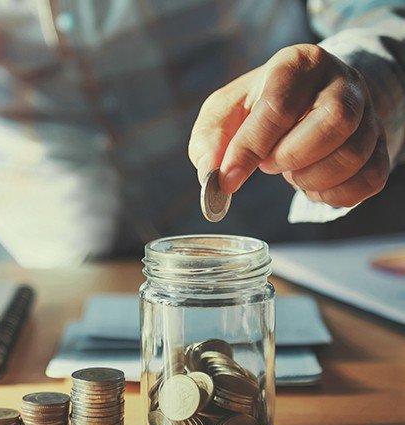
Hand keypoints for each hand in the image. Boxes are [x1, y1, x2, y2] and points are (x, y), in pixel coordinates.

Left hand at [189, 44, 389, 207]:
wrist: (306, 98)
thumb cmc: (259, 105)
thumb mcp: (226, 111)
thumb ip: (211, 141)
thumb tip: (214, 177)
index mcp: (297, 64)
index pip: (278, 108)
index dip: (250, 149)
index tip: (227, 179)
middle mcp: (341, 82)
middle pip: (332, 123)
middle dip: (290, 156)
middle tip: (268, 163)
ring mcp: (367, 113)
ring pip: (353, 155)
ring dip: (310, 178)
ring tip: (290, 170)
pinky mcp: (379, 144)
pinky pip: (369, 180)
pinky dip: (333, 194)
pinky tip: (312, 184)